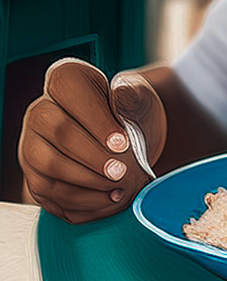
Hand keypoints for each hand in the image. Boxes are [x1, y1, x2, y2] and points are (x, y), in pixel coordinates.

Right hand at [19, 59, 166, 223]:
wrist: (129, 140)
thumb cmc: (131, 114)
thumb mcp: (139, 99)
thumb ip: (131, 96)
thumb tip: (120, 94)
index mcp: (65, 81)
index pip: (70, 92)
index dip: (97, 120)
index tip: (123, 144)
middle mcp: (40, 111)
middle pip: (57, 132)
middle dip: (93, 156)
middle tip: (122, 171)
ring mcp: (33, 145)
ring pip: (48, 165)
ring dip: (88, 180)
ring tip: (119, 185)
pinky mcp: (35, 176)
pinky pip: (50, 192)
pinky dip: (84, 199)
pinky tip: (110, 197)